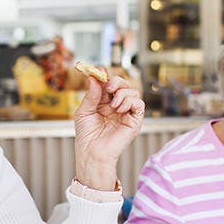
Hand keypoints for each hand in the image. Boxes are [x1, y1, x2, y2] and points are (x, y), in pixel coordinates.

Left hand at [73, 75, 144, 189]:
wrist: (92, 152)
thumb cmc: (86, 135)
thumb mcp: (84, 111)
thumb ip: (91, 94)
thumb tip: (93, 77)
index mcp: (103, 102)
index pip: (109, 83)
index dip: (105, 76)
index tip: (99, 71)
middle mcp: (116, 105)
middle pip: (123, 84)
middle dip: (116, 81)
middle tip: (108, 86)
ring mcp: (126, 112)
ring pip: (133, 92)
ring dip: (122, 93)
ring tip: (113, 105)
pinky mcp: (134, 120)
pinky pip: (139, 104)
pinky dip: (130, 102)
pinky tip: (120, 109)